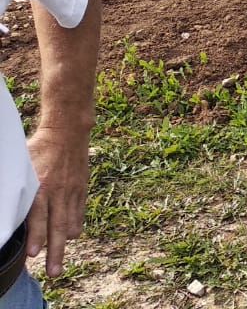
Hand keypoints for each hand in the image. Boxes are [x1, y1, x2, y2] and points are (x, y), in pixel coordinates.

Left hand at [25, 126, 90, 277]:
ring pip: (70, 223)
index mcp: (41, 186)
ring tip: (59, 264)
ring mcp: (72, 191)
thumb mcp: (21, 165)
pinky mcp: (81, 189)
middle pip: (57, 226)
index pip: (38, 216)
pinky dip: (75, 226)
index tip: (34, 254)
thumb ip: (16, 186)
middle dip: (55, 251)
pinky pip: (78, 212)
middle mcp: (58, 192)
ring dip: (64, 244)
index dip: (36, 235)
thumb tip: (7, 206)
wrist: (67, 132)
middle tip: (54, 272)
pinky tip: (71, 236)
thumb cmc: (38, 148)